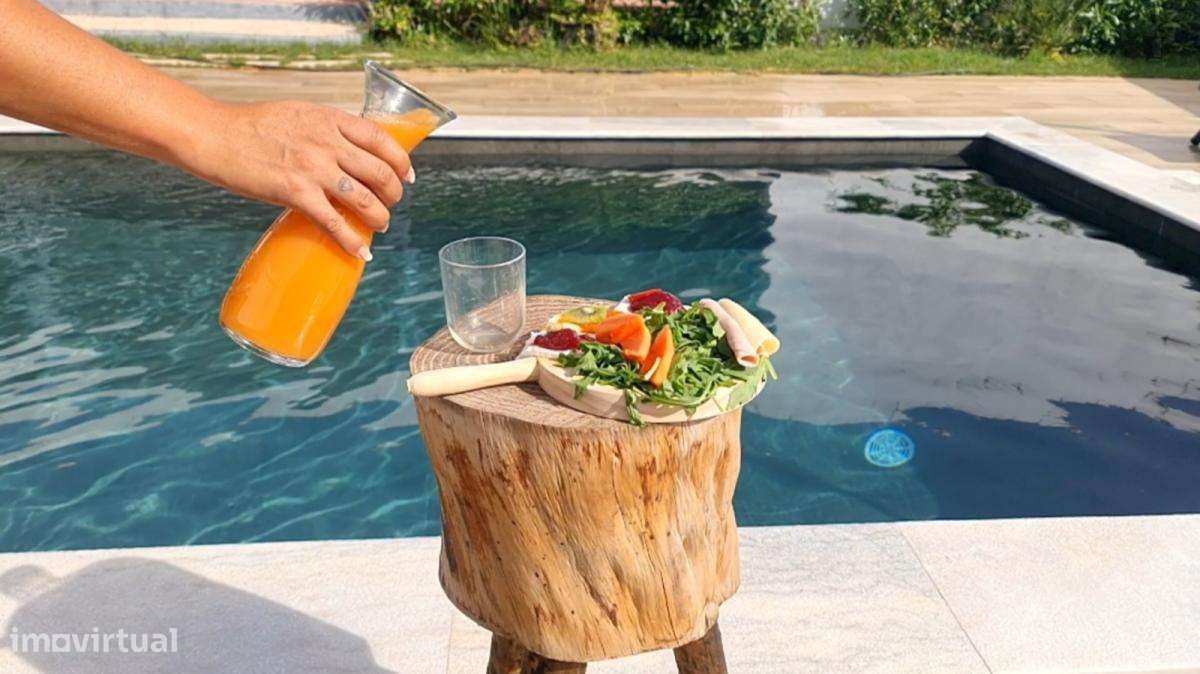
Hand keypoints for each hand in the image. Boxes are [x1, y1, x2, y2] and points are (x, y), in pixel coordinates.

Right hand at [188, 100, 412, 259]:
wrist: (214, 135)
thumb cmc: (252, 126)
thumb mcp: (299, 114)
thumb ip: (326, 130)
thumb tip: (348, 151)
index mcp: (330, 119)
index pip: (382, 139)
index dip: (401, 161)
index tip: (407, 175)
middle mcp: (327, 142)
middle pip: (380, 172)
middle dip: (393, 193)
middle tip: (390, 204)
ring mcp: (313, 168)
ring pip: (365, 199)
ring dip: (379, 217)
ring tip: (379, 225)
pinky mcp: (295, 193)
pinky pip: (334, 223)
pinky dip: (352, 241)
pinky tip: (361, 253)